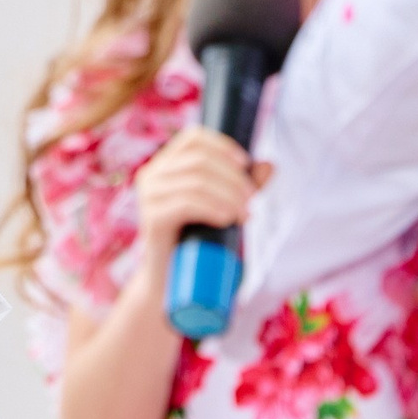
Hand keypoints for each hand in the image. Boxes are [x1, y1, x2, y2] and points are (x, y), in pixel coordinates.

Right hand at [131, 128, 267, 263]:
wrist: (170, 280)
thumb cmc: (197, 240)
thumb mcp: (223, 207)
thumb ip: (242, 186)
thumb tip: (269, 165)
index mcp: (166, 165)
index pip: (193, 138)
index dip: (222, 145)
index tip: (246, 164)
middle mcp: (152, 174)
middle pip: (199, 159)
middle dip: (233, 178)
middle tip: (252, 200)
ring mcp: (148, 196)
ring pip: (197, 181)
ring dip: (229, 196)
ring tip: (245, 215)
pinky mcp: (152, 218)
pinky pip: (187, 203)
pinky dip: (214, 208)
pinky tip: (228, 220)